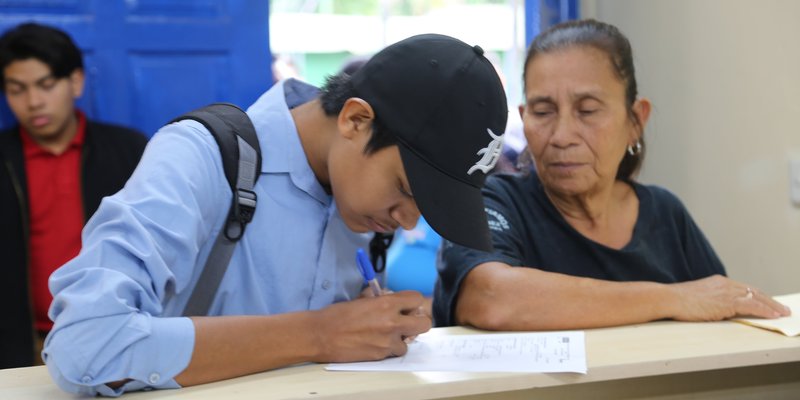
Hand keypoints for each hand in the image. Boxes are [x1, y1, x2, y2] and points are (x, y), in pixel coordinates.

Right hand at [312, 291, 430, 361]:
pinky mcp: (381, 355)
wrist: (321, 335)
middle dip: (418, 321)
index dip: (413, 302)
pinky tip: (377, 343)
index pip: (417, 299)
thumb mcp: (362, 299)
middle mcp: (392, 322)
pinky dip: (390, 349)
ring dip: (401, 338)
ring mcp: (388, 341)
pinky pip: (395, 352)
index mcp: (386, 303)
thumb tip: (391, 297)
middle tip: (407, 321)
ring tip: (387, 335)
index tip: (407, 305)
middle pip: (425, 323)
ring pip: (410, 341)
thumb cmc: (338, 315)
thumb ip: (380, 298)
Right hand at [667, 275, 790, 320]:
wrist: (669, 298)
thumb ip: (710, 300)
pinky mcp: (727, 301)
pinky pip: (752, 305)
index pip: (744, 288)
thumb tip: (716, 309)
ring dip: (772, 306)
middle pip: (754, 291)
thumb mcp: (697, 298)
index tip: (767, 302)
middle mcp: (725, 284)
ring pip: (757, 297)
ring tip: (783, 313)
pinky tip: (773, 315)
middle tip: (782, 308)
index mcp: (718, 282)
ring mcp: (726, 291)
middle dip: (769, 300)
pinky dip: (765, 310)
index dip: (757, 296)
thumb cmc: (676, 301)